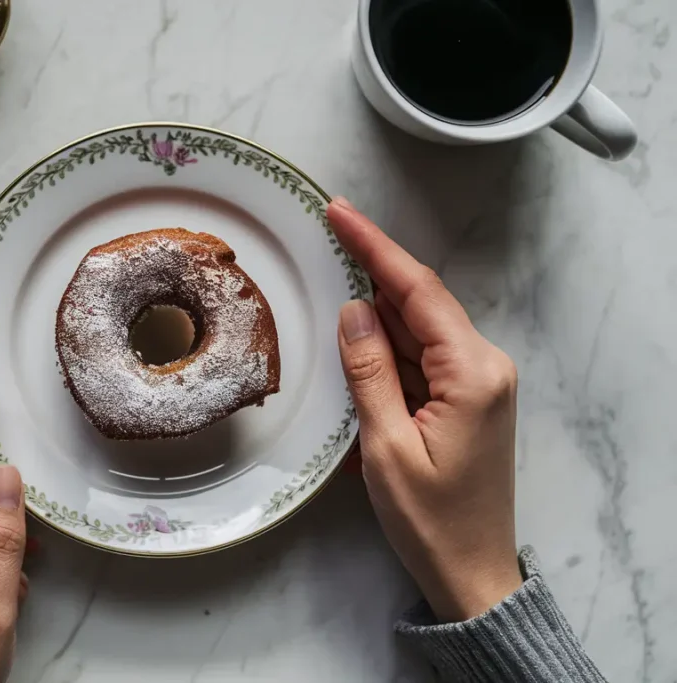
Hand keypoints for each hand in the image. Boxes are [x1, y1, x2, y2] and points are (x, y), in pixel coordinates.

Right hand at [328, 198, 522, 621]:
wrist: (472, 573)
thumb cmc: (431, 521)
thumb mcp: (387, 447)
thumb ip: (370, 372)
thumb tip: (355, 310)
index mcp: (472, 373)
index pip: (418, 292)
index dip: (376, 248)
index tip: (340, 213)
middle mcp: (485, 367)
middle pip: (420, 304)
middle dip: (372, 273)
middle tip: (325, 240)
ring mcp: (479, 382)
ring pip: (419, 329)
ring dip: (377, 312)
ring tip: (332, 284)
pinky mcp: (467, 399)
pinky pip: (422, 357)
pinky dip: (388, 346)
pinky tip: (358, 339)